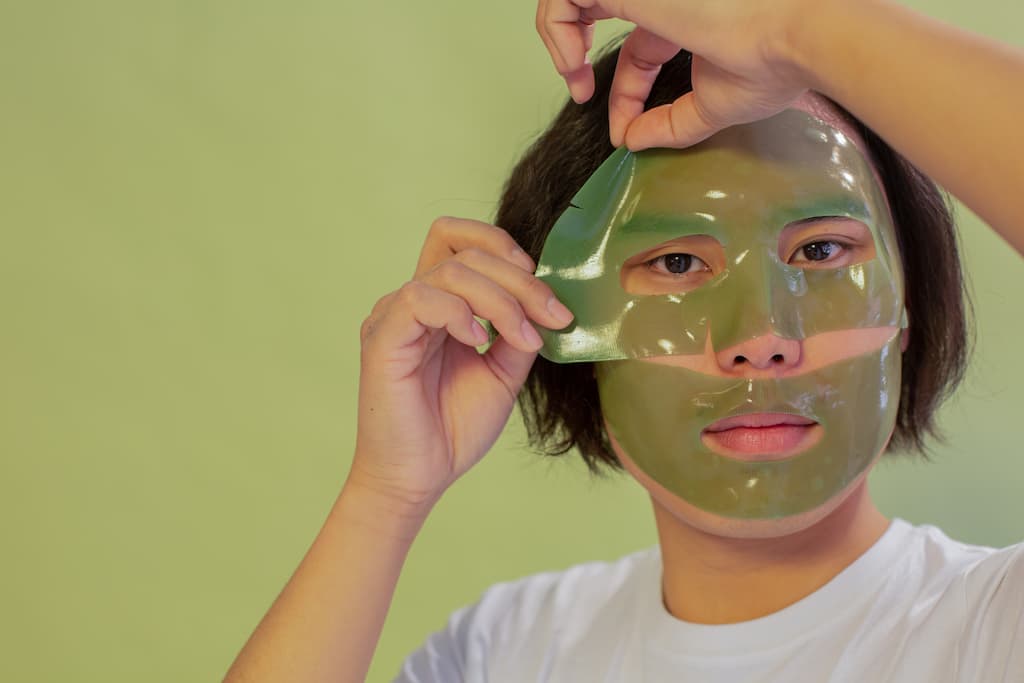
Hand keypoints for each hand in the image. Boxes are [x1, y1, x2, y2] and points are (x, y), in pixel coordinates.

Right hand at [349, 217, 573, 510]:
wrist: (420, 477)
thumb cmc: (453, 429)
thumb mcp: (503, 373)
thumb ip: (518, 332)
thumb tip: (547, 302)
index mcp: (438, 304)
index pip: (458, 240)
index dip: (502, 246)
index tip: (544, 289)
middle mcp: (412, 302)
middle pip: (466, 253)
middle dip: (521, 280)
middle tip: (554, 316)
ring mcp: (394, 316)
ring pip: (451, 271)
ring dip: (501, 300)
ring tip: (523, 338)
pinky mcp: (382, 337)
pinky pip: (420, 298)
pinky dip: (460, 313)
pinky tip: (478, 342)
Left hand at [535, 0, 814, 148]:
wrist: (797, 34)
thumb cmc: (775, 63)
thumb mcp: (714, 104)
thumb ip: (670, 123)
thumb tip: (631, 142)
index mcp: (685, 15)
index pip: (637, 50)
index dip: (622, 93)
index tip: (622, 132)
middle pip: (599, 10)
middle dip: (575, 51)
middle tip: (578, 88)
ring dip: (559, 37)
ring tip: (571, 76)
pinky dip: (555, 30)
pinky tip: (572, 66)